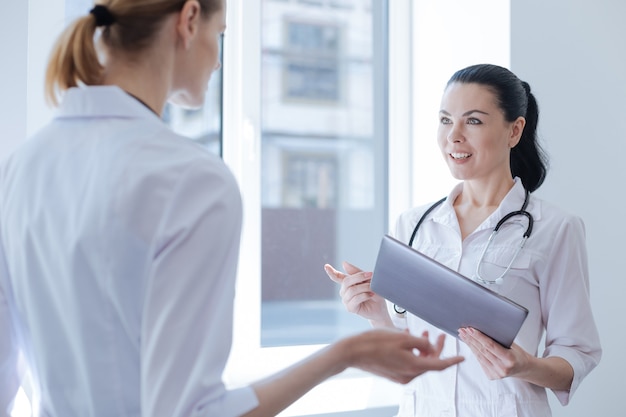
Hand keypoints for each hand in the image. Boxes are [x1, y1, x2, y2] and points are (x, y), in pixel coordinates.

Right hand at [324, 261, 388, 323]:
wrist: (381, 307)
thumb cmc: (374, 292)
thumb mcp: (367, 279)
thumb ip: (356, 272)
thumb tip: (344, 263)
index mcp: (347, 283)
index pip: (337, 277)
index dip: (331, 272)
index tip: (326, 266)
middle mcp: (344, 292)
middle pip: (346, 281)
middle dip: (359, 277)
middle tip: (371, 275)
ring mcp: (346, 300)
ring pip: (352, 290)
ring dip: (365, 287)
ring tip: (373, 288)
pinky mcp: (350, 308)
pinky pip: (355, 299)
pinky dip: (364, 295)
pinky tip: (371, 295)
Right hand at [344, 328, 463, 383]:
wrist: (352, 352)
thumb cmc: (375, 342)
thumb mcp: (402, 337)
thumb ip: (420, 343)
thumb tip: (429, 347)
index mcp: (413, 366)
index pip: (439, 364)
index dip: (452, 360)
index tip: (462, 357)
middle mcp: (408, 374)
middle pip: (428, 362)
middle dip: (435, 348)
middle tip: (437, 334)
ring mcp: (399, 375)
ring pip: (418, 361)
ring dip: (421, 348)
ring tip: (418, 332)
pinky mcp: (391, 372)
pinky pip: (407, 363)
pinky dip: (411, 352)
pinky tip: (406, 338)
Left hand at [458, 327, 530, 379]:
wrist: (523, 368)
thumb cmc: (517, 353)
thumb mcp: (512, 344)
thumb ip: (499, 339)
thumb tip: (481, 328)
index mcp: (510, 359)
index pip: (490, 345)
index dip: (479, 336)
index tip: (470, 329)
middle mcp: (503, 368)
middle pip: (482, 350)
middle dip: (471, 339)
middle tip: (462, 330)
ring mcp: (496, 374)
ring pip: (479, 356)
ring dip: (470, 344)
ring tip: (463, 335)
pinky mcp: (491, 376)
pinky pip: (480, 361)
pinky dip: (474, 352)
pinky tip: (469, 344)